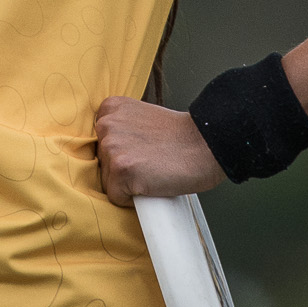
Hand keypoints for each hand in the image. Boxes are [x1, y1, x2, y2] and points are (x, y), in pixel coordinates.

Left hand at [93, 97, 224, 206]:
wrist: (206, 145)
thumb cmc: (181, 138)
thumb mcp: (143, 120)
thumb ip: (122, 129)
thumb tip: (110, 151)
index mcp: (111, 108)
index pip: (101, 143)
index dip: (122, 152)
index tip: (142, 150)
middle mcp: (106, 124)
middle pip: (102, 162)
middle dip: (123, 167)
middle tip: (150, 161)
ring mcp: (112, 146)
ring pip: (108, 180)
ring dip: (128, 182)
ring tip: (152, 170)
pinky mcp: (120, 169)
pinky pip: (116, 197)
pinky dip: (132, 198)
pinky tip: (151, 182)